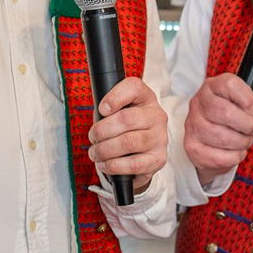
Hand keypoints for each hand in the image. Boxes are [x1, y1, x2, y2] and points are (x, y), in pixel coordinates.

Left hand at [88, 77, 167, 192]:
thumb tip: (99, 117)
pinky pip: (133, 164)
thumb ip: (107, 108)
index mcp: (146, 97)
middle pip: (126, 119)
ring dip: (105, 150)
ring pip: (128, 142)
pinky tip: (105, 164)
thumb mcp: (116, 111)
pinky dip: (113, 166)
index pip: (133, 87)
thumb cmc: (124, 128)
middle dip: (101, 131)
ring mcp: (160, 138)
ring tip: (95, 153)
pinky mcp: (158, 159)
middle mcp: (157, 116)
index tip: (101, 109)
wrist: (141, 152)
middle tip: (93, 138)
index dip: (114, 97)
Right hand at [183, 73, 252, 187]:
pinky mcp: (192, 146)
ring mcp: (192, 125)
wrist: (211, 145)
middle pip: (226, 113)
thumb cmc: (231, 123)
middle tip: (251, 129)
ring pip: (222, 137)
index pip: (230, 84)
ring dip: (241, 142)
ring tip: (243, 141)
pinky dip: (234, 157)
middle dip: (247, 125)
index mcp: (213, 87)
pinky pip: (218, 156)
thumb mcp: (249, 110)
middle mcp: (198, 103)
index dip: (248, 100)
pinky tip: (235, 152)